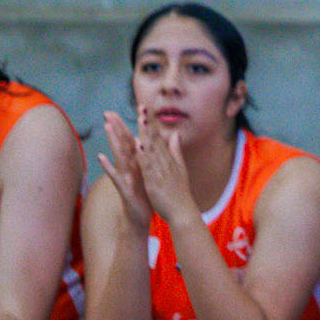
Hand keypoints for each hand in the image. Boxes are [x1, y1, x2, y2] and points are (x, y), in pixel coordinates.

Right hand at [97, 112, 153, 232]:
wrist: (142, 216)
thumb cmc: (145, 194)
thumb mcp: (147, 173)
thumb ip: (147, 157)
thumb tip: (147, 142)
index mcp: (138, 162)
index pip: (133, 140)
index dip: (129, 125)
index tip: (124, 110)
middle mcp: (130, 167)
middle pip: (122, 144)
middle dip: (116, 128)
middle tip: (108, 112)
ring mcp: (125, 176)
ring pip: (118, 156)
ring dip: (112, 142)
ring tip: (107, 127)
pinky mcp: (124, 188)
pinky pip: (115, 176)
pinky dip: (108, 167)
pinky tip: (101, 158)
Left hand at [129, 109, 197, 229]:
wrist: (183, 212)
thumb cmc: (180, 191)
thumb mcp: (180, 168)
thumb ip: (176, 150)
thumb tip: (175, 134)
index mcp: (168, 159)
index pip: (158, 137)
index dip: (151, 123)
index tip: (144, 109)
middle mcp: (165, 162)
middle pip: (154, 140)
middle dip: (147, 123)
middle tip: (141, 107)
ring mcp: (160, 171)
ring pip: (151, 150)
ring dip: (144, 134)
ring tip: (139, 121)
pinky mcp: (154, 182)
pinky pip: (147, 166)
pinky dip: (142, 155)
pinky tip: (136, 146)